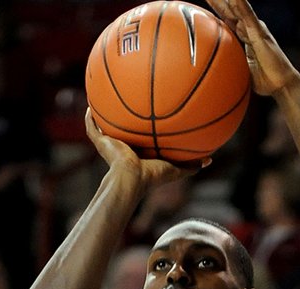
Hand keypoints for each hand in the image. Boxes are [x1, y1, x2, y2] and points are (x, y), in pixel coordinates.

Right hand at [84, 108, 208, 187]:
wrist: (131, 178)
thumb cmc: (152, 176)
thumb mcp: (176, 169)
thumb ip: (191, 165)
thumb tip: (210, 161)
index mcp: (139, 154)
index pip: (142, 139)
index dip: (144, 128)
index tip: (149, 116)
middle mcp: (124, 149)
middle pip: (122, 131)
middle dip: (123, 119)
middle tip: (126, 103)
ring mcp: (111, 146)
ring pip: (105, 128)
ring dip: (104, 116)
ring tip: (103, 99)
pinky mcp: (101, 144)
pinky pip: (92, 128)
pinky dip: (89, 118)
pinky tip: (90, 105)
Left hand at [206, 0, 299, 95]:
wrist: (281, 84)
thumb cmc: (265, 79)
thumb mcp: (241, 71)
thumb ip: (231, 66)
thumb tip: (216, 72)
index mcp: (245, 36)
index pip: (227, 18)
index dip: (217, 7)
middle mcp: (250, 29)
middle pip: (231, 10)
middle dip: (220, 1)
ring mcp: (256, 30)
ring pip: (239, 9)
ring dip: (230, 0)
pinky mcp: (260, 34)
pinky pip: (249, 18)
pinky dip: (242, 7)